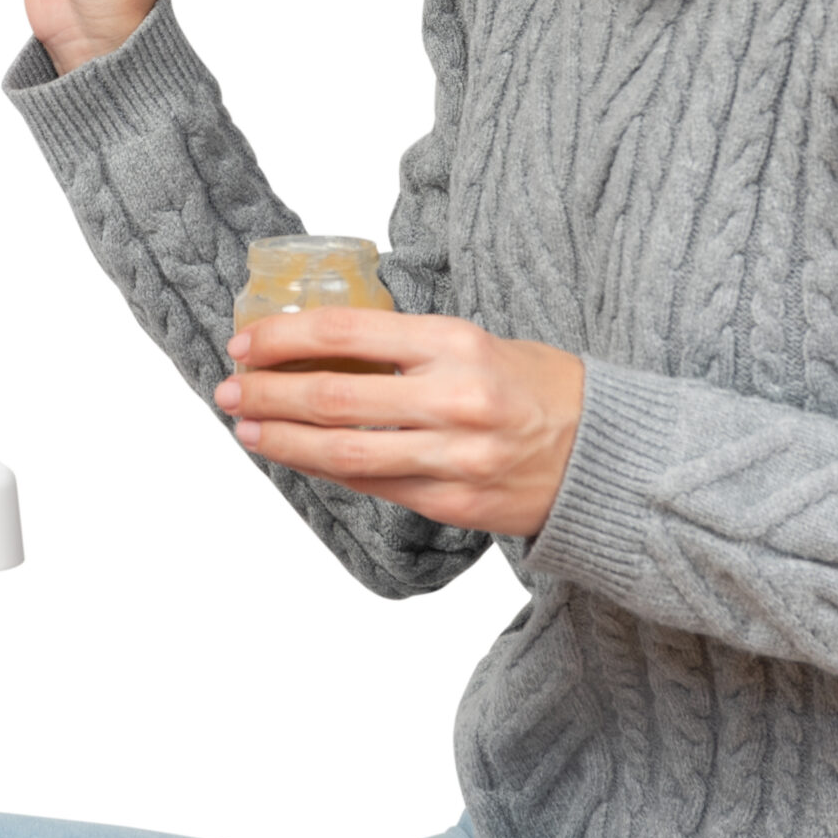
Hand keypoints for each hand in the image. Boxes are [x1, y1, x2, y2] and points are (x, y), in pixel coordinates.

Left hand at [213, 310, 585, 537]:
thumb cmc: (541, 388)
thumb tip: (327, 348)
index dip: (285, 338)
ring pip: (344, 453)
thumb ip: (410, 347)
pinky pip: (373, 487)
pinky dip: (326, 470)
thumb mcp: (480, 343)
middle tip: (228, 388)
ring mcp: (453, 459)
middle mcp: (454, 400)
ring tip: (245, 427)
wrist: (609, 457)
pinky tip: (293, 456)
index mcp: (458, 344)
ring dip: (283, 440)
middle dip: (269, 392)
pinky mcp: (453, 505)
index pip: (348, 332)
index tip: (245, 340)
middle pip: (335, 397)